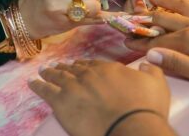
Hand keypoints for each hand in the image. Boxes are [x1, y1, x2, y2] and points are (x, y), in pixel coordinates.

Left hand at [28, 60, 169, 135]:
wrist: (130, 127)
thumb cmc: (145, 107)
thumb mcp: (157, 82)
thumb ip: (151, 69)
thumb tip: (145, 61)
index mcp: (109, 69)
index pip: (93, 65)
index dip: (84, 65)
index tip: (78, 65)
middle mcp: (89, 74)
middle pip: (74, 69)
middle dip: (66, 67)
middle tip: (58, 66)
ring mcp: (73, 87)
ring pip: (58, 76)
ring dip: (50, 72)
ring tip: (44, 70)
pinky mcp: (61, 103)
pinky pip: (44, 91)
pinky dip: (37, 85)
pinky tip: (32, 82)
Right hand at [125, 0, 188, 93]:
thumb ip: (177, 62)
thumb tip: (151, 53)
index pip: (158, 40)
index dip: (141, 42)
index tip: (125, 42)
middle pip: (165, 20)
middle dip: (146, 20)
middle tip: (131, 19)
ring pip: (179, 7)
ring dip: (163, 2)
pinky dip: (183, 1)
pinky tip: (181, 2)